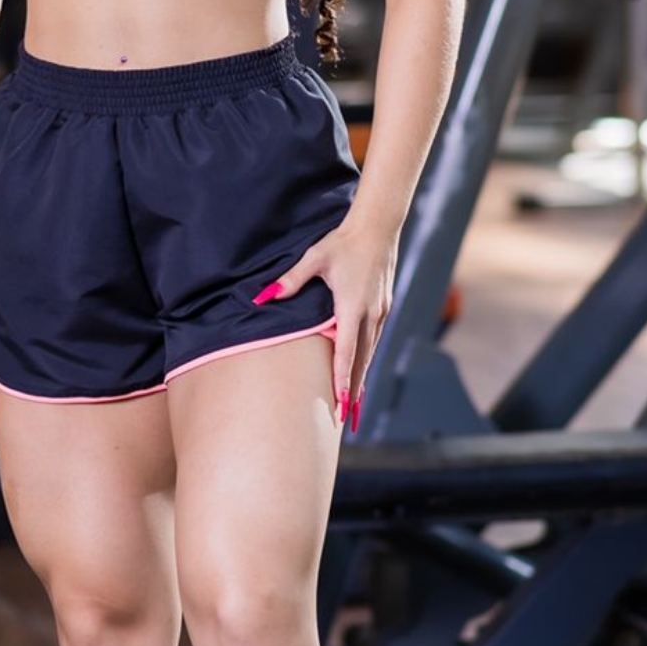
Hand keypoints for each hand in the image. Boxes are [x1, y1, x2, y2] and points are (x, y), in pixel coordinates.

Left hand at [253, 216, 395, 428]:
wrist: (378, 227)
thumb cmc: (342, 242)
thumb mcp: (313, 259)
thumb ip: (289, 281)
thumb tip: (263, 297)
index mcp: (352, 307)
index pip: (346, 351)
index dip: (342, 379)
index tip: (342, 402)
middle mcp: (370, 314)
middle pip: (361, 360)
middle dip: (354, 391)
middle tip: (349, 419)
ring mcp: (380, 311)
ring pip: (369, 352)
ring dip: (361, 377)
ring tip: (355, 403)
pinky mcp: (382, 307)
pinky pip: (373, 340)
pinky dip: (366, 359)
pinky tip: (360, 370)